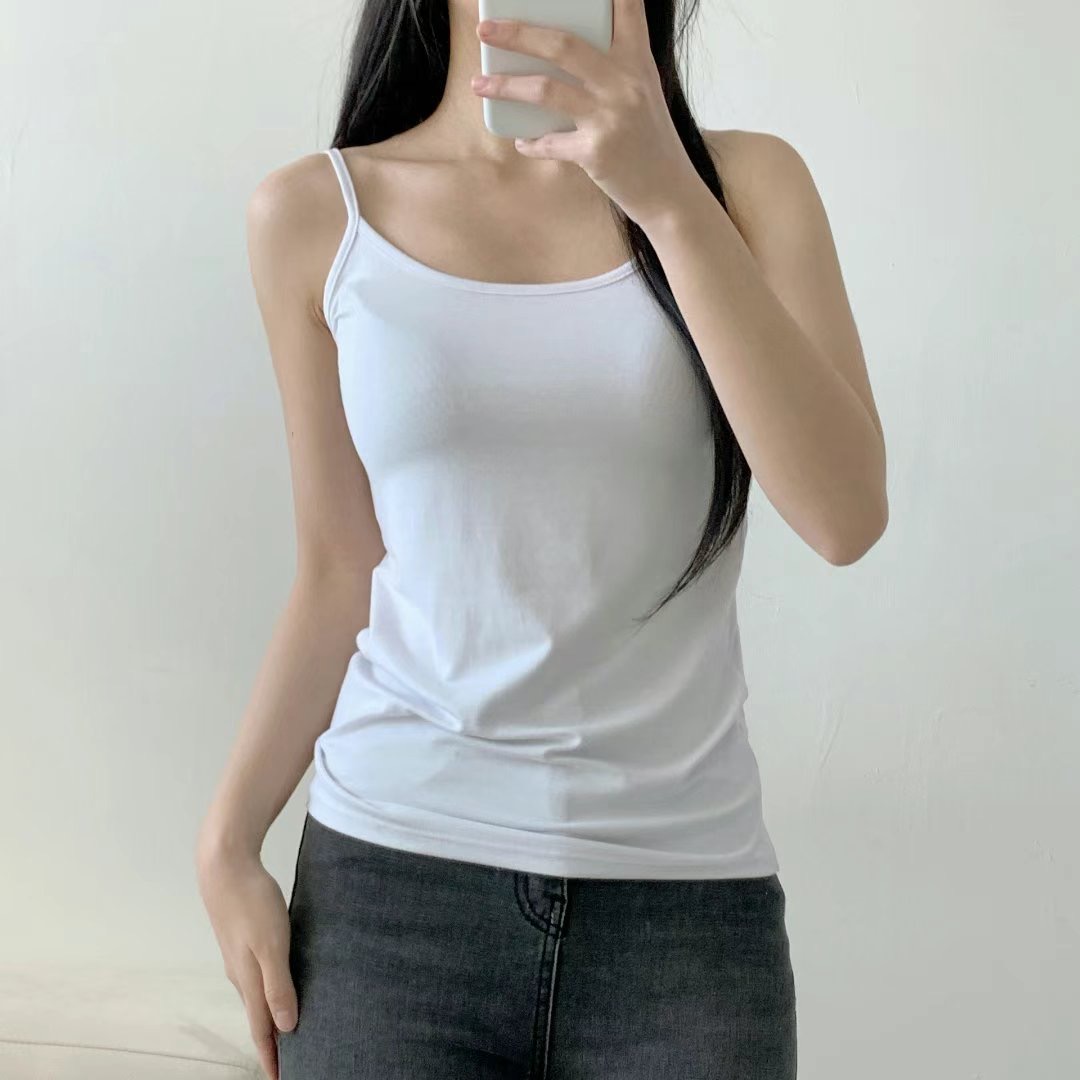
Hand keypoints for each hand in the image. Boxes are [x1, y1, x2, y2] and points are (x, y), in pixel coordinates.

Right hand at [196, 848, 296, 1079]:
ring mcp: (240, 957)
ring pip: (257, 996)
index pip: (261, 1030)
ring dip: (271, 1016)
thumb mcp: (271, 945)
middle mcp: (241, 975)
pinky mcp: (244, 939)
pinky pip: (258, 975)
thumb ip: (278, 986)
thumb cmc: (250, 902)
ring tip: (288, 1030)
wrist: (224, 865)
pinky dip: (270, 990)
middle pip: (258, 1018)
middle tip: (289, 1061)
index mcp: (248, 981)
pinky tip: (281, 983)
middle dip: (273, 1043)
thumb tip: (287, 1028)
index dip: (272, 1057)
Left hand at [472, 0, 701, 228]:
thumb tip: (557, 54)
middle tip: (486, 29)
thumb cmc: (650, 142)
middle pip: (561, 44)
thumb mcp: (642, 94)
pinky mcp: (596, 152)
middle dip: (517, 33)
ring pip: (545, 89)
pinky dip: (531, 143)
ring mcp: (609, 117)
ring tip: (480, 84)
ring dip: (505, 85)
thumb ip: (611, 69)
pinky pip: (549, 143)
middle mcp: (624, 83)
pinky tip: (521, 141)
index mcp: (637, 61)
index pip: (624, 8)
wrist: (670, 193)